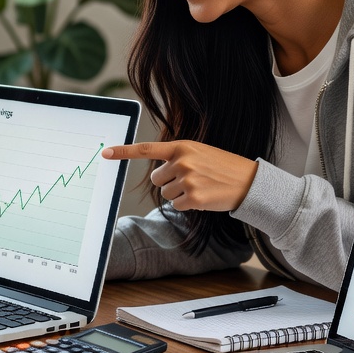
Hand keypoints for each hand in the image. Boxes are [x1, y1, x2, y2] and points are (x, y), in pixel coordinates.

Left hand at [102, 140, 257, 212]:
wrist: (249, 182)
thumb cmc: (222, 167)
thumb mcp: (199, 153)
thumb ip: (177, 157)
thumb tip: (156, 174)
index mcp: (182, 146)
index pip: (146, 148)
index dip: (123, 152)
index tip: (105, 153)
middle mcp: (182, 161)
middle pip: (156, 179)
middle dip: (169, 182)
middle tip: (192, 179)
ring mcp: (187, 180)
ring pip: (166, 194)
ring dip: (180, 194)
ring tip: (200, 186)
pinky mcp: (193, 198)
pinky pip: (177, 205)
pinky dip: (188, 205)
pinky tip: (204, 197)